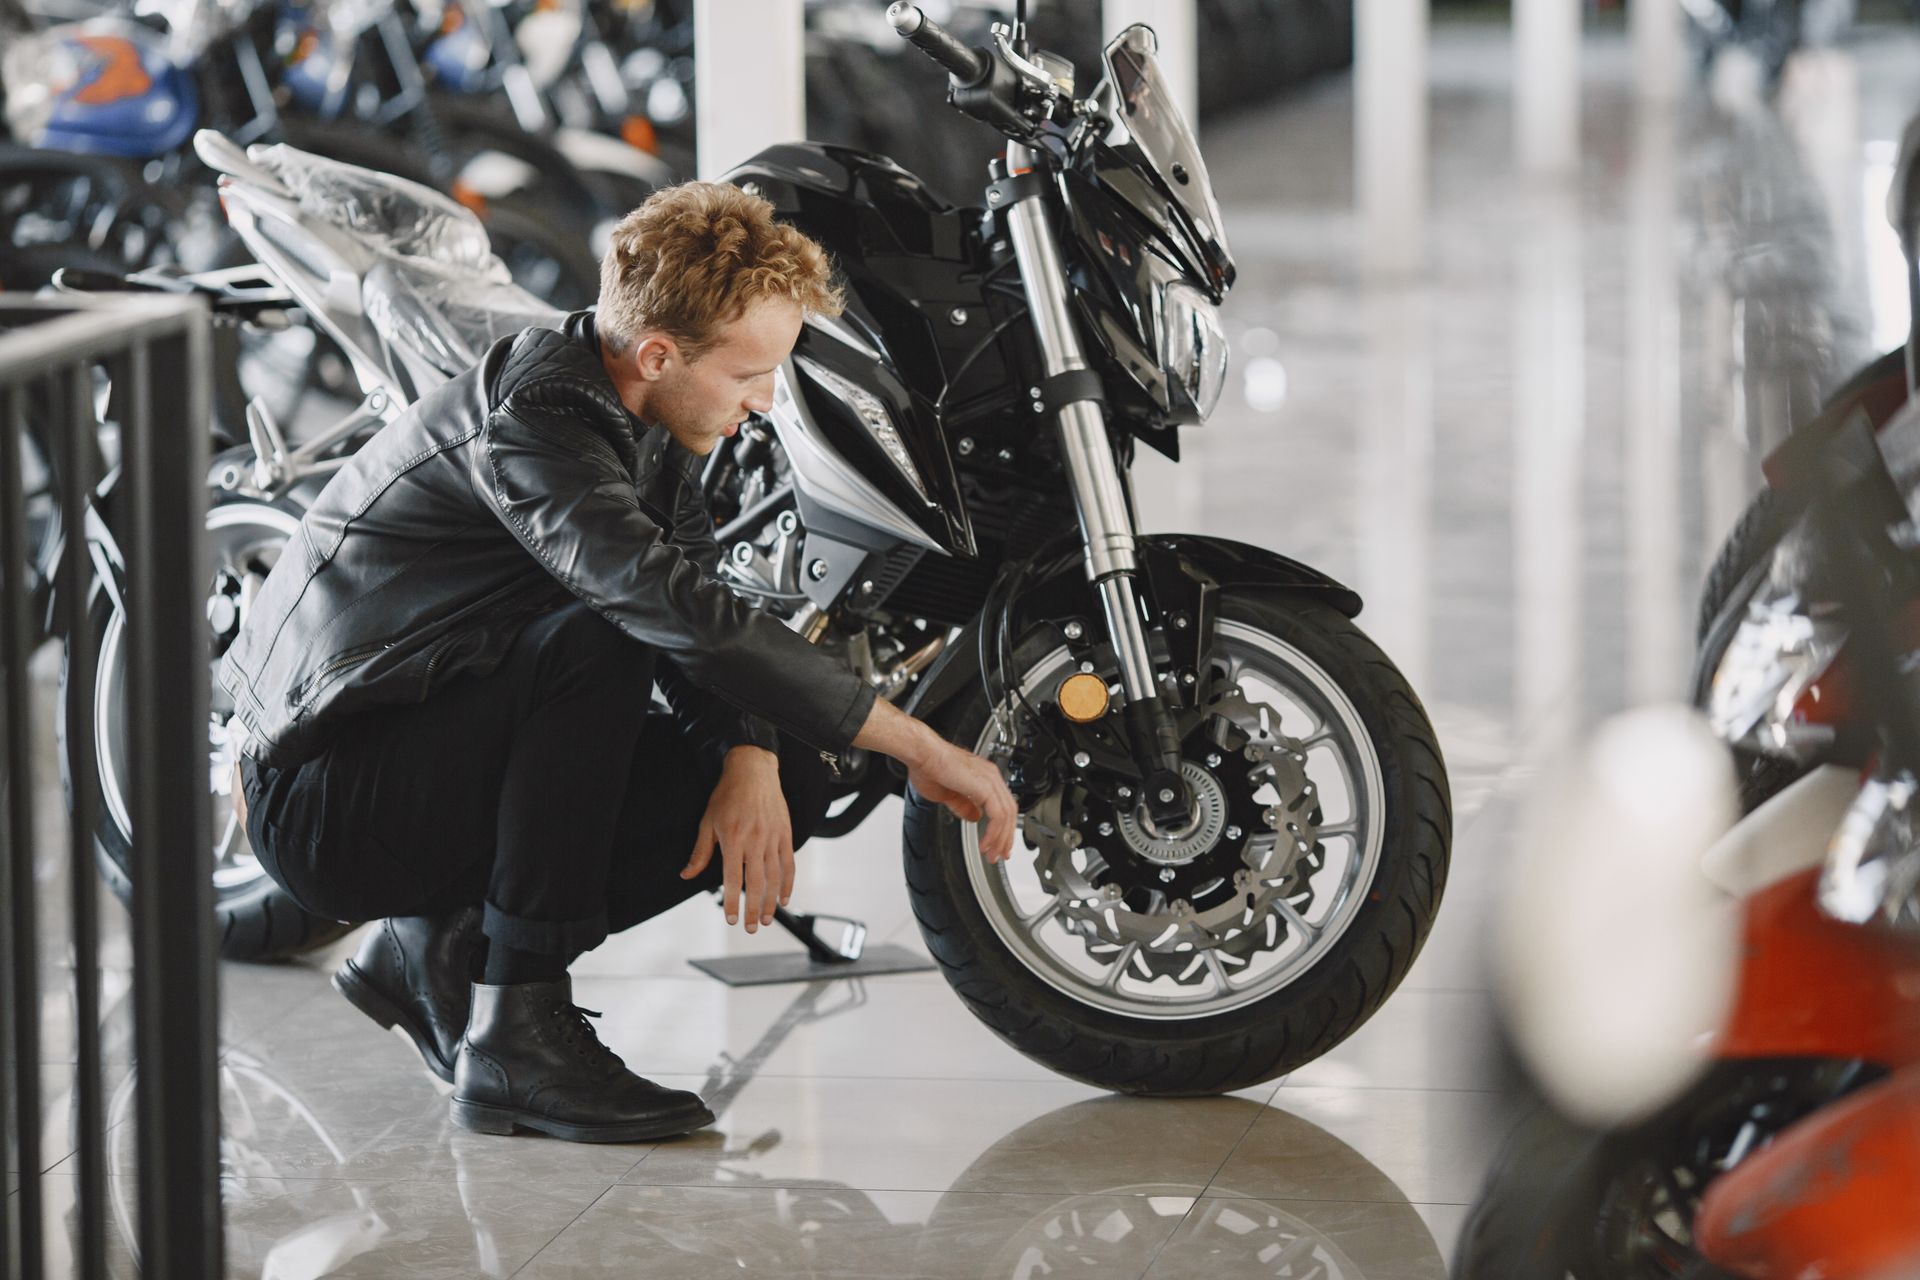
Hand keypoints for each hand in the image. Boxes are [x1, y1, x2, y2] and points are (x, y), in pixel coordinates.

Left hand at [680, 746, 791, 931]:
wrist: (753, 770)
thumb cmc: (727, 795)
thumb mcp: (707, 822)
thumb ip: (700, 852)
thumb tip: (687, 874)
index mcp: (733, 839)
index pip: (733, 879)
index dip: (732, 901)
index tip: (730, 918)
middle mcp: (755, 841)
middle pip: (757, 883)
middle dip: (753, 909)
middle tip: (751, 928)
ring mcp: (773, 838)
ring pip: (775, 876)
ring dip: (771, 902)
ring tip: (766, 919)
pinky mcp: (785, 833)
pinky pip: (789, 863)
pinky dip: (788, 883)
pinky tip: (784, 898)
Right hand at [908, 739, 1018, 864]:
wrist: (922, 754)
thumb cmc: (928, 767)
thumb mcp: (949, 793)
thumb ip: (964, 805)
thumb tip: (974, 817)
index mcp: (984, 776)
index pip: (1003, 805)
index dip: (1002, 827)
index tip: (997, 843)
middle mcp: (991, 776)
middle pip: (1010, 812)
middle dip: (1005, 837)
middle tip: (999, 854)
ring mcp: (990, 780)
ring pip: (1007, 816)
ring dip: (1000, 839)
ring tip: (992, 854)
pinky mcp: (986, 787)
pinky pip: (998, 816)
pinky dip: (994, 833)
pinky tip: (986, 843)